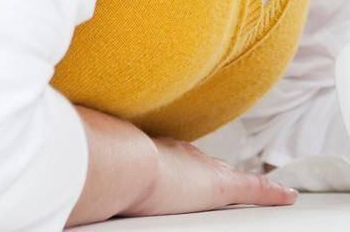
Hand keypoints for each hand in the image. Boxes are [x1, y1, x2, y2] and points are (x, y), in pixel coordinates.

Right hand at [68, 106, 295, 225]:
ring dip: (249, 186)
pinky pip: (255, 189)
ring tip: (267, 191)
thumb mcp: (96, 167)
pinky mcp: (220, 187)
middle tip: (234, 177)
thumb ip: (91, 169)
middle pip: (209, 166)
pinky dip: (272, 192)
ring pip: (234, 178)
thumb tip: (61, 168)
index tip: (186, 168)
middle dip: (220, 172)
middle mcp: (184, 156)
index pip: (179, 158)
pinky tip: (288, 197)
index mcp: (157, 152)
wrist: (117, 161)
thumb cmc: (98, 166)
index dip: (186, 164)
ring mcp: (204, 170)